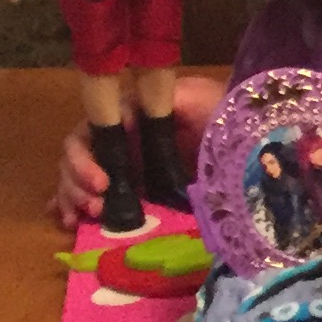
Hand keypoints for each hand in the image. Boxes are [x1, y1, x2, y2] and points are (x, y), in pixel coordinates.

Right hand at [52, 72, 222, 230]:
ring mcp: (123, 163)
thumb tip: (125, 116)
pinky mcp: (131, 186)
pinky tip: (72, 223)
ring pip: (77, 177)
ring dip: (74, 196)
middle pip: (76, 158)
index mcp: (128, 117)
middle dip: (76, 182)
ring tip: (92, 215)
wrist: (249, 138)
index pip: (88, 134)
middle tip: (97, 206)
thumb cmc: (221, 112)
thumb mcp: (198, 99)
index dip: (83, 159)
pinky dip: (73, 207)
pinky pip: (91, 194)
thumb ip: (163, 101)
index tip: (102, 183)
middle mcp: (119, 139)